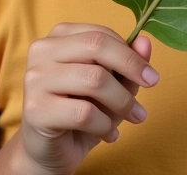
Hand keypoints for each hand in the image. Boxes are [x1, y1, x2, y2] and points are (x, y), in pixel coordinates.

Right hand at [15, 22, 157, 174]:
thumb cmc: (81, 112)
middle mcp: (42, 50)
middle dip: (130, 66)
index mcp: (59, 37)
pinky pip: (84, 113)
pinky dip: (105, 125)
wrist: (49, 152)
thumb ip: (126, 62)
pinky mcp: (35, 109)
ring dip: (122, 102)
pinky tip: (109, 134)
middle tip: (151, 85)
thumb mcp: (110, 85)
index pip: (100, 34)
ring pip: (94, 79)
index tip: (151, 74)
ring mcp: (35, 78)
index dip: (130, 52)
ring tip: (134, 117)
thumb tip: (144, 41)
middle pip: (96, 46)